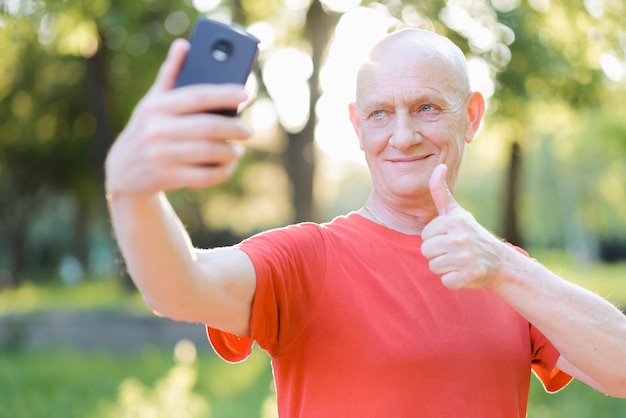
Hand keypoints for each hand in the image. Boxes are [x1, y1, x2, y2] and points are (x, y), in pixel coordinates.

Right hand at [105, 39, 251, 195]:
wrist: (122, 171)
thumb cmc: (146, 129)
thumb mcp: (151, 102)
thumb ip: (170, 75)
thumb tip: (184, 44)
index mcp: (156, 107)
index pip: (196, 96)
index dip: (223, 93)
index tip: (245, 93)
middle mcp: (156, 130)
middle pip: (206, 127)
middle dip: (233, 129)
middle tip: (248, 131)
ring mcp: (161, 155)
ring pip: (208, 153)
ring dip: (229, 152)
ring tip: (238, 150)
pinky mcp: (166, 178)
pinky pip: (203, 176)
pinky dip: (222, 172)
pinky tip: (228, 165)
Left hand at [420, 164, 503, 289]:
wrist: (498, 262)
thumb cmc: (470, 234)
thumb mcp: (456, 212)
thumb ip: (441, 192)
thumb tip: (438, 166)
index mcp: (454, 221)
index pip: (425, 235)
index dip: (435, 238)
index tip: (450, 237)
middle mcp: (460, 238)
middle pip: (426, 251)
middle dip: (438, 254)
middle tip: (455, 251)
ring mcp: (465, 257)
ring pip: (434, 267)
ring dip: (445, 267)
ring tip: (459, 261)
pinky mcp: (470, 276)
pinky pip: (446, 281)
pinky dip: (454, 280)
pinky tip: (465, 273)